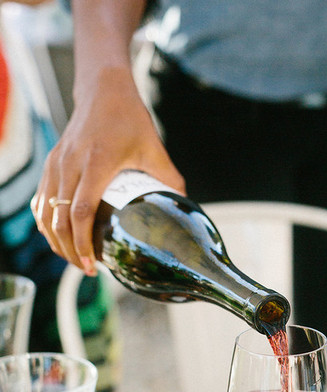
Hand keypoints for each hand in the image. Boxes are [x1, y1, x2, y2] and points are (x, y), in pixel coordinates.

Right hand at [31, 66, 184, 273]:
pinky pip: (41, 201)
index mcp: (96, 163)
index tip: (92, 263)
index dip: (83, 241)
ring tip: (75, 258)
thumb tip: (186, 206)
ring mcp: (56, 163)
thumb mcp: (154, 149)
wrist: (103, 90)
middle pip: (60, 219)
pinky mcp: (51, 164)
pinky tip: (58, 239)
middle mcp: (71, 164)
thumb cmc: (130, 119)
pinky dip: (46, 224)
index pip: (81, 211)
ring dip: (56, 241)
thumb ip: (170, 179)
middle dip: (71, 249)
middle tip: (88, 269)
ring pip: (45, 212)